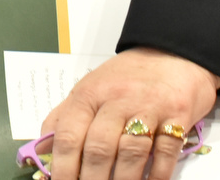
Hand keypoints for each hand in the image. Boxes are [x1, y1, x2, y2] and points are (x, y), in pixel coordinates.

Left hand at [41, 46, 219, 179]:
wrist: (173, 53)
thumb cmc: (126, 77)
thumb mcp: (89, 88)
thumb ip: (64, 117)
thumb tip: (42, 151)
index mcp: (88, 94)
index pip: (69, 135)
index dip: (62, 167)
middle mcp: (116, 100)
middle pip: (99, 148)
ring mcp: (148, 108)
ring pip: (131, 153)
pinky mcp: (178, 116)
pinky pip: (166, 152)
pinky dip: (156, 175)